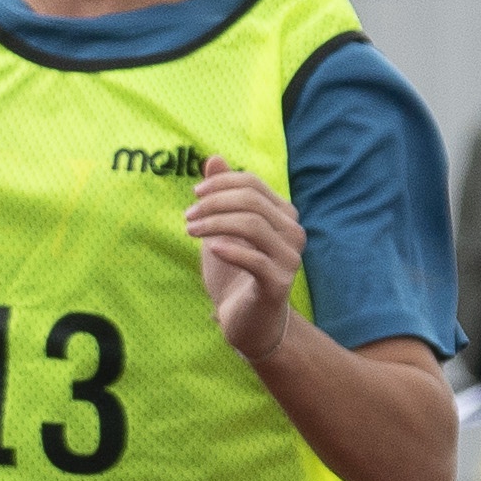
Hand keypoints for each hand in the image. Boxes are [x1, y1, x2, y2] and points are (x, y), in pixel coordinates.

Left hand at [186, 164, 305, 340]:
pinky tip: (212, 249)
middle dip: (214, 203)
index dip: (221, 183)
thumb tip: (214, 158)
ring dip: (215, 224)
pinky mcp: (279, 284)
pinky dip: (230, 250)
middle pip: (251, 202)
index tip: (194, 195)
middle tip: (187, 216)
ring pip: (252, 226)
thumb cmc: (234, 273)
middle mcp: (293, 233)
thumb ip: (222, 195)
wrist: (247, 322)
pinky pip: (255, 260)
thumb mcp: (222, 230)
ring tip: (191, 231)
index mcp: (283, 215)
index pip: (253, 183)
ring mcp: (290, 259)